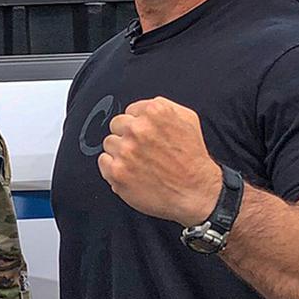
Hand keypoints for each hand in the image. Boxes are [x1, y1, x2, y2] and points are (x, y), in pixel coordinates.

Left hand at [99, 96, 221, 225]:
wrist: (196, 191)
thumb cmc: (193, 158)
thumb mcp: (187, 119)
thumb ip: (163, 106)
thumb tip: (143, 108)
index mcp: (154, 112)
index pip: (130, 110)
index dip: (138, 124)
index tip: (146, 135)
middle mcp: (138, 129)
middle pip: (116, 125)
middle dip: (127, 135)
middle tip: (143, 149)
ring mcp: (126, 150)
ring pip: (109, 143)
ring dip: (120, 152)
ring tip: (140, 162)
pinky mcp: (117, 171)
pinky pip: (103, 161)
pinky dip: (113, 167)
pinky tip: (130, 171)